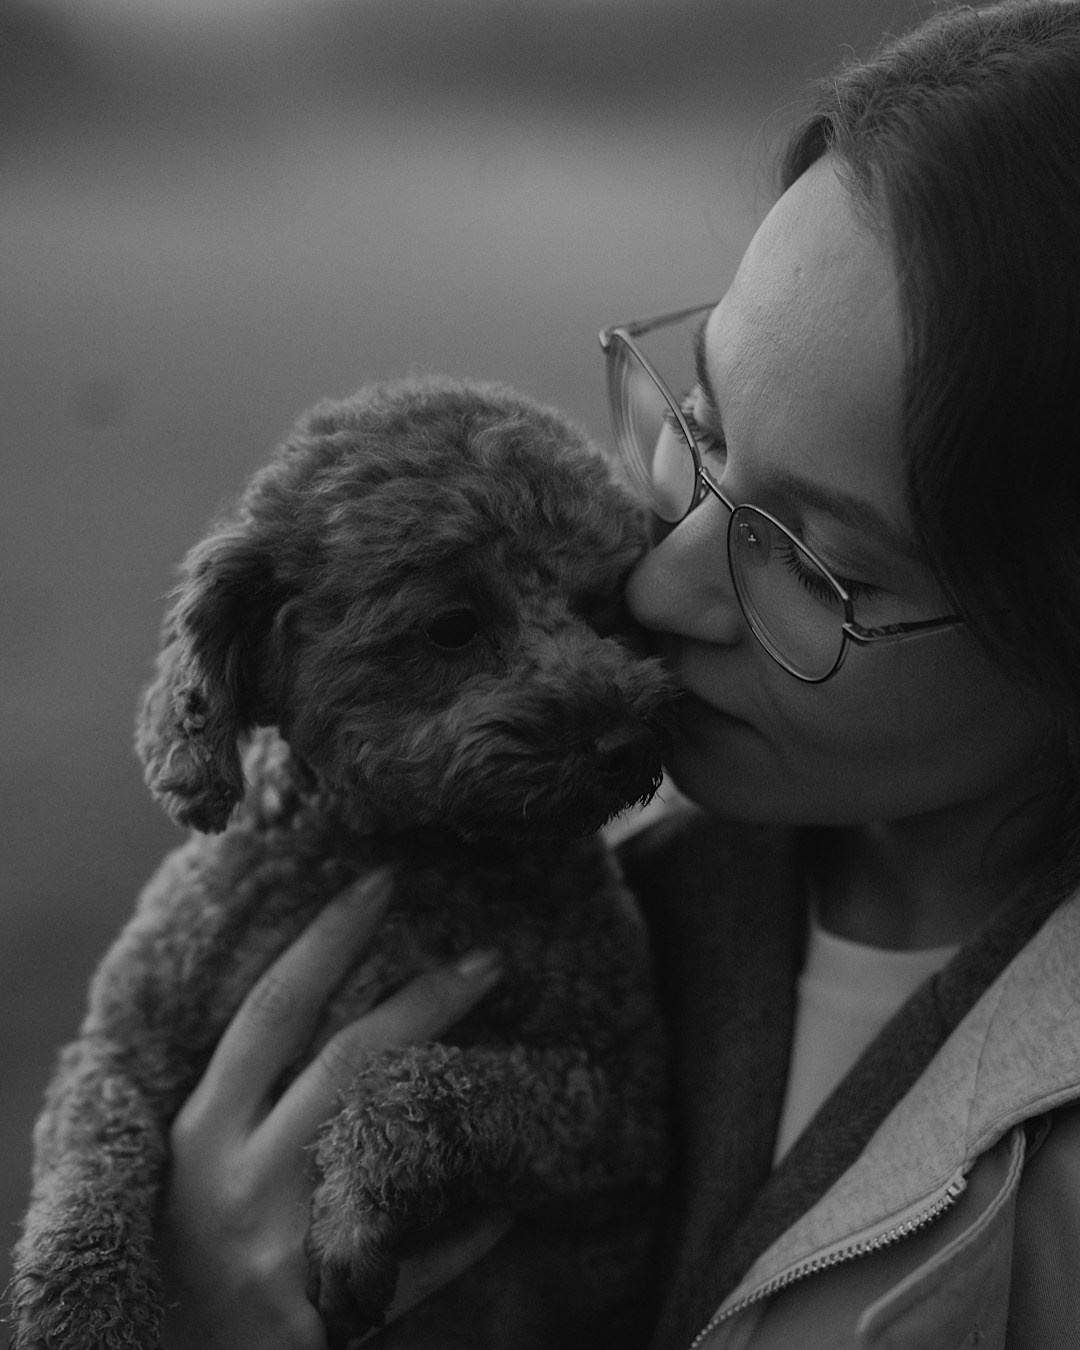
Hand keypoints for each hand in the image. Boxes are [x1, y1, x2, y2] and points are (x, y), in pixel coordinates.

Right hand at [157, 868, 511, 1349]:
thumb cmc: (179, 1249)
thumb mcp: (187, 1164)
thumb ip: (240, 1094)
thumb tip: (322, 996)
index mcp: (201, 1135)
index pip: (271, 1012)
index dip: (328, 938)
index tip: (382, 881)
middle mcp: (242, 1179)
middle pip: (346, 1062)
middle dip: (424, 1000)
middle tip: (488, 956)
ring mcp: (290, 1246)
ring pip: (389, 1142)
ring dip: (457, 1092)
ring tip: (520, 1050)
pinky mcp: (332, 1312)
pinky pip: (425, 1256)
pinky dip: (471, 1223)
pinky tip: (513, 1194)